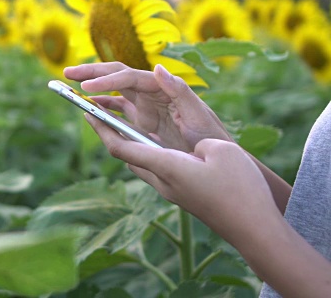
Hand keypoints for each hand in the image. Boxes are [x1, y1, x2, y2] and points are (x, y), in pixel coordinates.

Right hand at [64, 62, 230, 151]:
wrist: (217, 157)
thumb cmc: (211, 135)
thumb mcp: (199, 114)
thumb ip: (179, 90)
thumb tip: (158, 68)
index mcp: (163, 87)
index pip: (129, 77)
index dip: (106, 80)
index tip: (86, 89)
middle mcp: (151, 92)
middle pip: (116, 75)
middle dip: (91, 72)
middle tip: (67, 74)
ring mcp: (145, 106)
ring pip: (113, 90)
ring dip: (93, 88)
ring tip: (70, 88)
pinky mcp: (142, 120)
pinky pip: (117, 109)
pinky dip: (101, 106)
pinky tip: (88, 108)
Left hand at [83, 113, 279, 243]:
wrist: (255, 229)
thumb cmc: (240, 189)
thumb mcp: (220, 151)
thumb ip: (197, 142)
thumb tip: (190, 148)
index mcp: (166, 166)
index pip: (122, 146)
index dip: (102, 129)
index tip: (86, 112)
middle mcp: (162, 181)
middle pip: (126, 155)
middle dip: (110, 133)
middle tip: (99, 113)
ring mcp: (170, 191)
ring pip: (140, 163)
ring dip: (128, 143)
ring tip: (122, 124)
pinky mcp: (180, 195)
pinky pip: (155, 170)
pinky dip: (147, 153)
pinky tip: (156, 144)